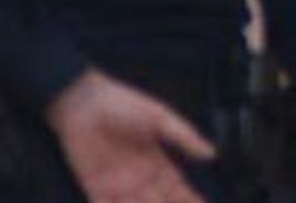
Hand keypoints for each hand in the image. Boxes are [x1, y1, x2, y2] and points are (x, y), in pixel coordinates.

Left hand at [46, 70, 215, 202]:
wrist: (83, 103)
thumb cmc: (123, 105)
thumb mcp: (159, 117)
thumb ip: (184, 137)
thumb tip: (212, 154)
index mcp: (157, 164)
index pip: (178, 190)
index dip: (190, 200)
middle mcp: (141, 180)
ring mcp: (118, 187)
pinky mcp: (95, 190)